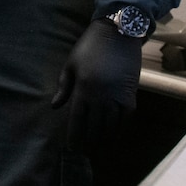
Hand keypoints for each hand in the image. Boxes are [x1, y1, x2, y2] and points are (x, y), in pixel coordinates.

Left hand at [50, 19, 143, 150]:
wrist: (118, 33)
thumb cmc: (90, 46)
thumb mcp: (71, 64)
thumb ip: (63, 87)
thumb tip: (55, 106)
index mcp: (83, 88)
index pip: (78, 120)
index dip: (75, 137)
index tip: (72, 148)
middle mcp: (101, 96)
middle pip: (95, 127)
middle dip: (89, 142)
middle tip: (85, 152)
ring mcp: (117, 96)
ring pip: (111, 125)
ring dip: (104, 139)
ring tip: (99, 148)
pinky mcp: (130, 94)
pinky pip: (126, 117)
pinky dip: (120, 128)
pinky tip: (115, 135)